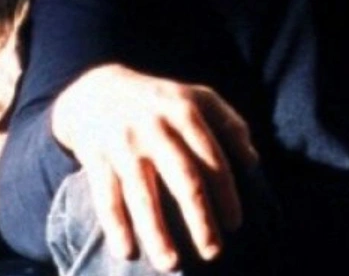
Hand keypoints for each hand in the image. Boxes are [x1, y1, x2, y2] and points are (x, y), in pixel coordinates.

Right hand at [51, 63, 257, 271]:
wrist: (96, 89)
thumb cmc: (158, 102)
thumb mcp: (195, 97)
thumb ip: (229, 123)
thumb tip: (253, 161)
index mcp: (184, 110)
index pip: (211, 156)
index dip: (225, 192)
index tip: (235, 225)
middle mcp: (155, 126)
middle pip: (182, 176)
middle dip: (199, 217)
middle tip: (213, 253)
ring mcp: (124, 143)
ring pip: (142, 193)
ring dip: (156, 231)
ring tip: (171, 264)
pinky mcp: (96, 157)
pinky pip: (106, 196)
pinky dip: (115, 225)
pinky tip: (127, 252)